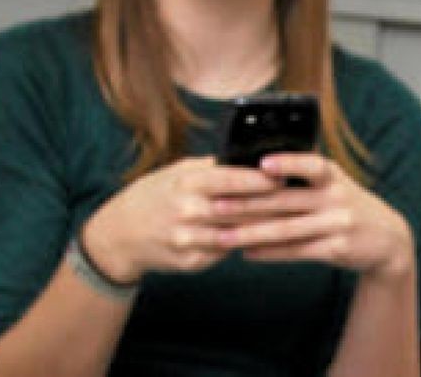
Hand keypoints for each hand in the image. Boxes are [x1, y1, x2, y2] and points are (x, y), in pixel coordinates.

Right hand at [80, 157, 281, 283]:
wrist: (120, 235)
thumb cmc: (156, 195)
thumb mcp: (179, 172)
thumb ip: (213, 168)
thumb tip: (253, 158)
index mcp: (187, 183)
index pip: (232, 179)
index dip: (262, 179)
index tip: (287, 175)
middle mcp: (187, 211)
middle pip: (241, 208)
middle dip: (272, 204)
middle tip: (300, 199)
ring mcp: (188, 240)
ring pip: (237, 233)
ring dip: (264, 227)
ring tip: (291, 220)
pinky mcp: (191, 262)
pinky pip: (225, 252)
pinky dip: (245, 244)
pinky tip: (264, 239)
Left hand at [210, 153, 414, 281]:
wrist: (387, 238)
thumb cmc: (347, 205)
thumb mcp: (334, 184)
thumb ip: (304, 176)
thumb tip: (255, 169)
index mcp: (332, 175)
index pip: (311, 164)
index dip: (288, 163)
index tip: (262, 164)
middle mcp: (336, 197)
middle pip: (286, 200)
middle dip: (247, 204)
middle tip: (216, 206)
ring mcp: (337, 224)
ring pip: (286, 229)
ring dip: (251, 233)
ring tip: (223, 237)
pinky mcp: (336, 249)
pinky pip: (297, 251)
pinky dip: (270, 252)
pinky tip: (247, 253)